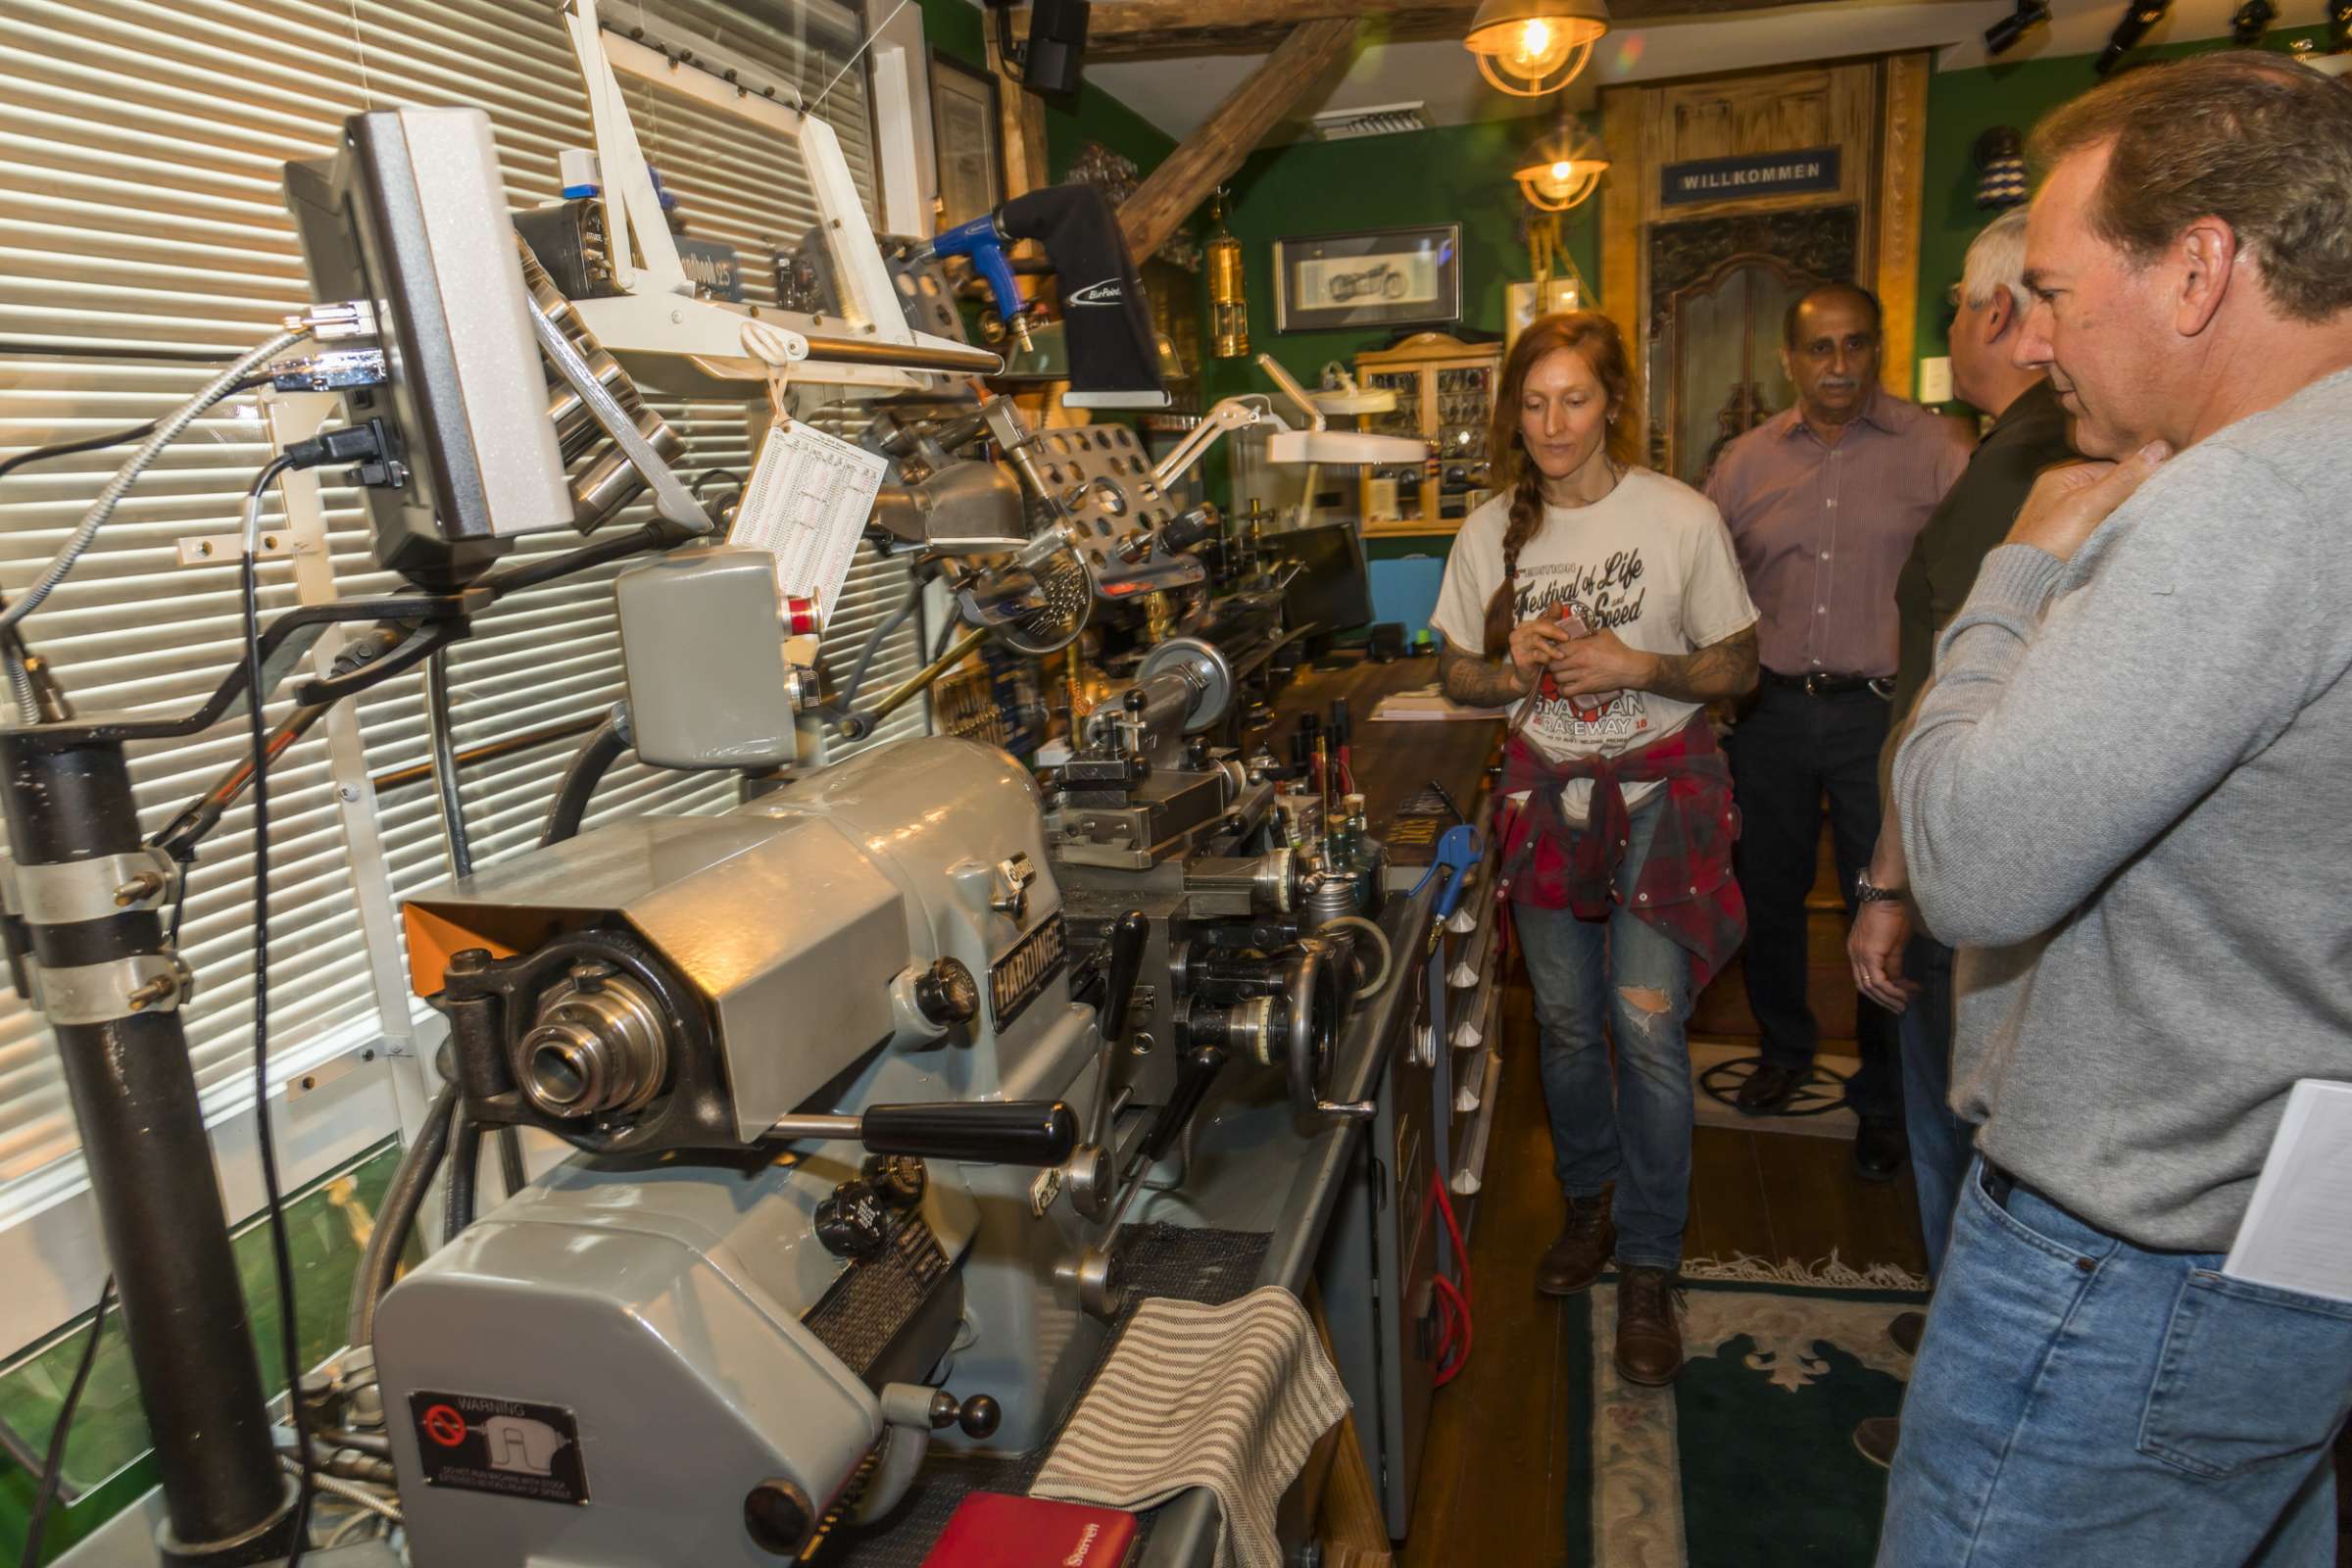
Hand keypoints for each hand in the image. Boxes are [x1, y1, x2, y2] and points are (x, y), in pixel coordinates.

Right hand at [1505, 614, 1578, 692]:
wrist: (1526, 677)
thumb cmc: (1537, 655)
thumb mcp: (1545, 636)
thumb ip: (1550, 619)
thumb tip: (1557, 602)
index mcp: (1524, 626)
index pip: (1540, 621)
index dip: (1555, 625)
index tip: (1567, 633)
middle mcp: (1517, 634)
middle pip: (1537, 627)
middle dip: (1554, 632)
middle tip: (1567, 638)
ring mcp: (1516, 646)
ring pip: (1536, 641)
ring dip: (1551, 648)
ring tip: (1561, 655)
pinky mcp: (1518, 658)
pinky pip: (1534, 655)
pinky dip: (1545, 658)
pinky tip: (1551, 662)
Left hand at [1547, 627, 1656, 698]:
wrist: (1630, 668)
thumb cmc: (1618, 650)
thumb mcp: (1604, 633)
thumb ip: (1590, 631)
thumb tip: (1582, 628)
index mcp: (1581, 646)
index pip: (1555, 648)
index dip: (1553, 650)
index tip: (1555, 651)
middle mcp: (1578, 661)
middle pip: (1552, 665)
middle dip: (1553, 664)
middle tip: (1557, 664)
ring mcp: (1581, 675)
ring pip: (1557, 678)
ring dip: (1558, 677)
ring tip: (1562, 674)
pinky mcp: (1586, 687)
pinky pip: (1565, 691)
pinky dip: (1563, 690)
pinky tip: (1567, 686)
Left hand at [1848, 899, 1918, 1013]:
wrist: (1887, 896)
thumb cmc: (1893, 914)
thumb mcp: (1895, 942)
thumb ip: (1893, 962)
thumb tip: (1898, 980)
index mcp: (1857, 951)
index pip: (1865, 977)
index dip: (1882, 990)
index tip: (1901, 995)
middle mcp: (1854, 955)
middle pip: (1864, 987)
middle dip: (1883, 1000)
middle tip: (1901, 1007)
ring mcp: (1859, 955)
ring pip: (1870, 987)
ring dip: (1888, 998)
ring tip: (1905, 1004)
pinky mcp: (1869, 955)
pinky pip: (1877, 980)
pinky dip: (1891, 990)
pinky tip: (1903, 994)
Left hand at [2006, 441, 2170, 561]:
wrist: (2027, 584)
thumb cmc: (2049, 540)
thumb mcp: (2089, 504)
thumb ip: (2123, 478)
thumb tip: (2159, 448)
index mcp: (2061, 478)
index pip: (2111, 468)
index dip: (2136, 477)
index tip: (2159, 485)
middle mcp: (2061, 495)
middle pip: (2109, 489)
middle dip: (2130, 498)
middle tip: (2152, 507)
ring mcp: (2065, 519)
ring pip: (2107, 510)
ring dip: (2123, 517)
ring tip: (2141, 523)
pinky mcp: (2069, 541)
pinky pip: (2100, 529)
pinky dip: (2112, 532)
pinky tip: (2123, 538)